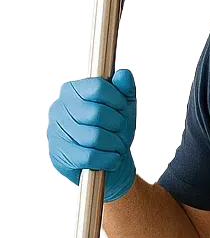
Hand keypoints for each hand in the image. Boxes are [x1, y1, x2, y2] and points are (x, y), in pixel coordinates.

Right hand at [47, 68, 136, 202]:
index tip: (121, 109)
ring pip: (95, 136)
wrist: (111, 162)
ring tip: (115, 145)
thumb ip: (125, 87)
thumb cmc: (115, 129)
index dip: (117, 100)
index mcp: (71, 90)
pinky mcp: (59, 156)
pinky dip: (108, 159)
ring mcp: (55, 133)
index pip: (98, 87)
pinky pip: (90, 156)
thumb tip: (122, 75)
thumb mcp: (124, 106)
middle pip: (97, 113)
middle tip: (119, 130)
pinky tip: (111, 158)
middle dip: (117, 124)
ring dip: (114, 144)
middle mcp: (58, 108)